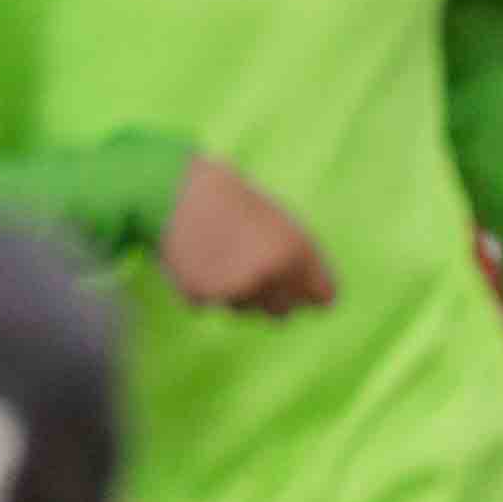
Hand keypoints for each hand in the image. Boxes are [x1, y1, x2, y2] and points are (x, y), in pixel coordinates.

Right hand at [159, 154, 336, 315]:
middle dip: (272, 297)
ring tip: (222, 255)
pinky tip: (198, 260)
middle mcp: (271, 275)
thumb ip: (301, 263)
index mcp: (298, 252)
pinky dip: (205, 289)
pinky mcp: (201, 296)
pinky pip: (210, 304)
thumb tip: (320, 301)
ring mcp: (235, 289)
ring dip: (238, 293)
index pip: (325, 298)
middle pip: (283, 311)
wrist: (177, 190)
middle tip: (252, 268)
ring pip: (245, 310)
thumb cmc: (234, 202)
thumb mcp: (282, 225)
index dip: (311, 291)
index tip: (300, 284)